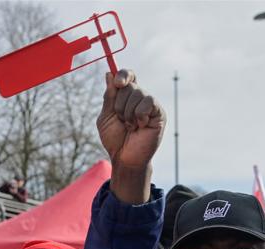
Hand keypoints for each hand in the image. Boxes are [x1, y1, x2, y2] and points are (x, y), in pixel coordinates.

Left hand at [97, 70, 163, 203]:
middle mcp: (139, 97)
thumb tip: (109, 74)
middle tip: (122, 120)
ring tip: (131, 126)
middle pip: (129, 85)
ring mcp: (150, 104)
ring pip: (137, 94)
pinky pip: (147, 103)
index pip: (128, 75)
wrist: (124, 157)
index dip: (123, 75)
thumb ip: (109, 96)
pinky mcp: (158, 112)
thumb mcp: (106, 116)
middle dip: (119, 105)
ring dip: (128, 113)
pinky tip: (140, 126)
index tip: (118, 83)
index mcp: (126, 96)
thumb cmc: (114, 139)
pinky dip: (139, 116)